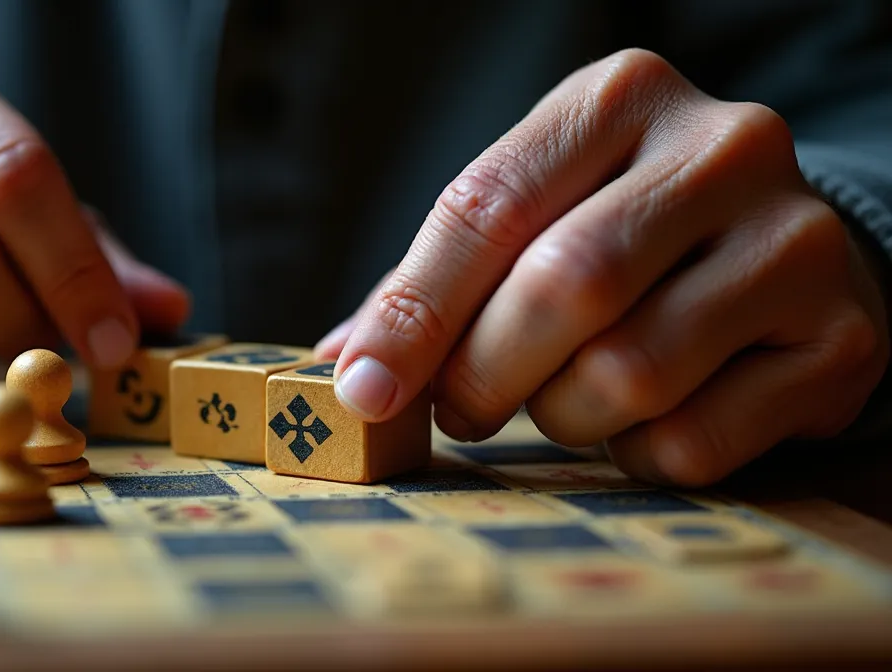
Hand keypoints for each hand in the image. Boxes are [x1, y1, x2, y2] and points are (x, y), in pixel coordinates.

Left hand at [317, 49, 889, 486]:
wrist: (777, 250)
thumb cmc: (621, 232)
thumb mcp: (532, 217)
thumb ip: (437, 283)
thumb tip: (347, 370)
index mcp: (621, 97)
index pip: (489, 205)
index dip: (414, 311)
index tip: (363, 390)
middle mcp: (723, 149)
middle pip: (565, 285)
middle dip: (485, 372)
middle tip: (462, 406)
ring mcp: (794, 242)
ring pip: (628, 372)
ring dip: (563, 415)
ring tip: (562, 399)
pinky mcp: (839, 341)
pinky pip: (694, 440)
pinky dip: (637, 454)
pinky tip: (643, 420)